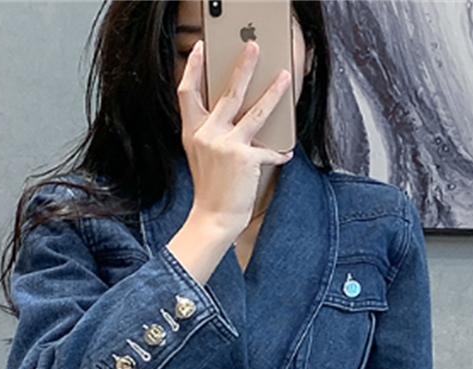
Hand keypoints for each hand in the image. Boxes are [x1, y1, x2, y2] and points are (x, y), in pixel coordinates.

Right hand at [176, 40, 292, 242]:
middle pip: (228, 92)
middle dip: (244, 66)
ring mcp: (226, 145)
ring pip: (256, 111)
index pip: (187, 92)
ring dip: (274, 92)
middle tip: (254, 47)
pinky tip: (285, 153)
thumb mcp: (201, 155)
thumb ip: (210, 132)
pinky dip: (279, 152)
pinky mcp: (245, 158)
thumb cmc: (210, 189)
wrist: (213, 218)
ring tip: (285, 77)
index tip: (200, 48)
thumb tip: (233, 114)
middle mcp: (207, 134)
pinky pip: (269, 150)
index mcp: (193, 131)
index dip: (193, 68)